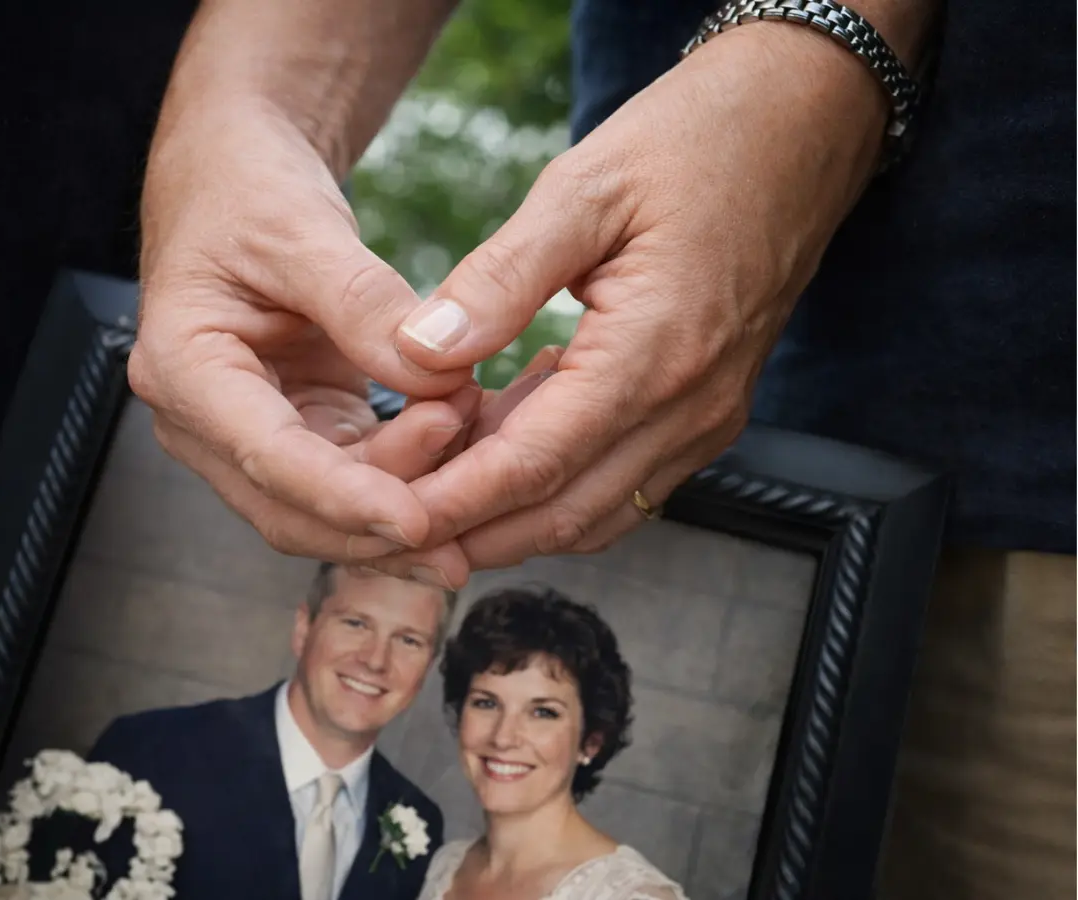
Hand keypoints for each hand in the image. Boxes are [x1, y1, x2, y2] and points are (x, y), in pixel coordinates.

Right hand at [127, 85, 474, 574]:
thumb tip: (435, 373)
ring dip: (406, 489)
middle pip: (293, 510)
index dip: (344, 499)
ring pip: (329, 505)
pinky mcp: (297, 428)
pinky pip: (356, 472)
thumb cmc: (248, 190)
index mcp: (185, 368)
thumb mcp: (302, 228)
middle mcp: (206, 419)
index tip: (417, 523)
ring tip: (475, 421)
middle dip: (382, 521)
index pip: (267, 458)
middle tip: (474, 501)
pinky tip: (461, 430)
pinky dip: (409, 466)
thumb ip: (363, 304)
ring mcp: (249, 431)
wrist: (236, 179)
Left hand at [367, 26, 889, 576]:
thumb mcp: (583, 187)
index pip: (536, 465)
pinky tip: (504, 448)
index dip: (456, 502)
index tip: (391, 519)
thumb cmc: (694, 143)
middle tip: (397, 530)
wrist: (801, 128)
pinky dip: (557, 487)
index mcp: (654, 354)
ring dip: (513, 520)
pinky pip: (625, 482)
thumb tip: (420, 351)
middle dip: (475, 534)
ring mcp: (706, 419)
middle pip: (564, 512)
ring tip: (437, 498)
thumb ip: (500, 278)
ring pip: (596, 512)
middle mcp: (689, 408)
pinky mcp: (708, 413)